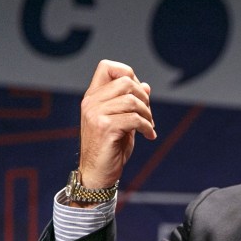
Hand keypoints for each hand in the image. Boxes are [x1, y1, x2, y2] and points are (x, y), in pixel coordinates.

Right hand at [78, 59, 155, 190]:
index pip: (106, 66)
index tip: (138, 93)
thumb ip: (131, 103)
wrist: (97, 174)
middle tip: (148, 115)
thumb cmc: (110, 148)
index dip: (127, 73)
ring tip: (150, 127)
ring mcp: (95, 114)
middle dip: (144, 97)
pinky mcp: (104, 127)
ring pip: (132, 100)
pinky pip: (134, 119)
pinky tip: (150, 136)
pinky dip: (148, 127)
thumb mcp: (123, 122)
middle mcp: (91, 102)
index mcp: (93, 97)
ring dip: (148, 114)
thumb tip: (146, 85)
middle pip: (126, 82)